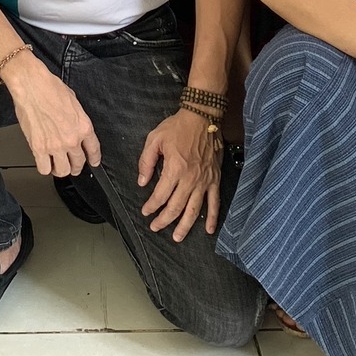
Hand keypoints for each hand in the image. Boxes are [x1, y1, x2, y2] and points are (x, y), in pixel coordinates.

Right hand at [5, 55, 102, 177]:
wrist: (32, 85)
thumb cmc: (50, 88)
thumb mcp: (74, 101)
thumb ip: (77, 119)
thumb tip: (74, 126)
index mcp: (83, 126)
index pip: (94, 150)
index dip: (94, 159)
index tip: (93, 162)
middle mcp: (72, 139)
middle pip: (78, 163)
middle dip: (76, 166)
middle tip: (72, 165)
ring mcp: (55, 145)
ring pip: (62, 171)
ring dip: (61, 170)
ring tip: (57, 166)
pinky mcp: (39, 148)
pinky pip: (44, 168)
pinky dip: (45, 167)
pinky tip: (44, 162)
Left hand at [137, 109, 221, 239]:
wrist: (203, 117)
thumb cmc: (178, 127)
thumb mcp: (155, 139)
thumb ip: (146, 161)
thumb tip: (141, 181)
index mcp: (174, 169)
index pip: (160, 195)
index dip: (151, 206)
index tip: (145, 211)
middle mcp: (190, 179)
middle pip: (176, 207)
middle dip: (164, 220)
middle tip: (155, 227)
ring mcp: (204, 181)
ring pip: (194, 209)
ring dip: (185, 226)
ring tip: (177, 237)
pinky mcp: (214, 179)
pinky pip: (215, 202)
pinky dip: (213, 217)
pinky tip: (208, 230)